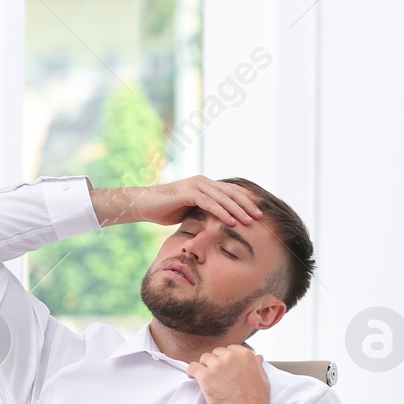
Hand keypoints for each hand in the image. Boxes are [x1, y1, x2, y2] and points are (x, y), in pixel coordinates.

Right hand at [91, 175, 262, 227]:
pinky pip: (209, 203)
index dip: (245, 198)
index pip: (230, 190)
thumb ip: (203, 211)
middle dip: (246, 204)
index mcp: (204, 184)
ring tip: (250, 221)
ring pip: (223, 197)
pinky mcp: (188, 193)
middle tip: (260, 215)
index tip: (259, 209)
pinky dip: (221, 212)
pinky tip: (231, 221)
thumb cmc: (165, 209)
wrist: (143, 204)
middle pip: (230, 192)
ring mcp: (195, 185)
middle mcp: (202, 181)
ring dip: (238, 209)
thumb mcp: (189, 210)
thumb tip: (217, 220)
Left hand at [186, 344, 272, 403]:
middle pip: (215, 353)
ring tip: (206, 378)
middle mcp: (231, 357)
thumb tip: (258, 357)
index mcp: (245, 355)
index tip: (224, 368)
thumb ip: (257, 366)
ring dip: (204, 367)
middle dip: (215, 363)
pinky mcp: (206, 376)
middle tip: (216, 376)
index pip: (229, 349)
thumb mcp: (262, 379)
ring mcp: (217, 366)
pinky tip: (193, 377)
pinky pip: (192, 367)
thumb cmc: (256, 401)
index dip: (225, 359)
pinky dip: (191, 372)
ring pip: (204, 358)